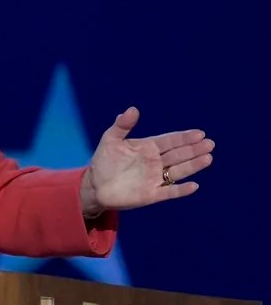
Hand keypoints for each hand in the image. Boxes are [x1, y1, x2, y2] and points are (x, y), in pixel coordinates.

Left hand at [81, 106, 213, 213]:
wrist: (95, 185)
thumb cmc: (103, 161)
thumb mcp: (110, 140)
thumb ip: (122, 125)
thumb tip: (132, 109)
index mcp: (148, 148)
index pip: (170, 141)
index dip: (184, 137)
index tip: (200, 133)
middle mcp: (155, 162)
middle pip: (178, 155)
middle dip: (193, 149)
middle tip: (209, 144)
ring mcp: (155, 179)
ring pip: (178, 171)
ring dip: (193, 165)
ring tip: (208, 158)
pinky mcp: (152, 195)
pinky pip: (169, 192)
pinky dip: (181, 190)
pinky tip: (193, 186)